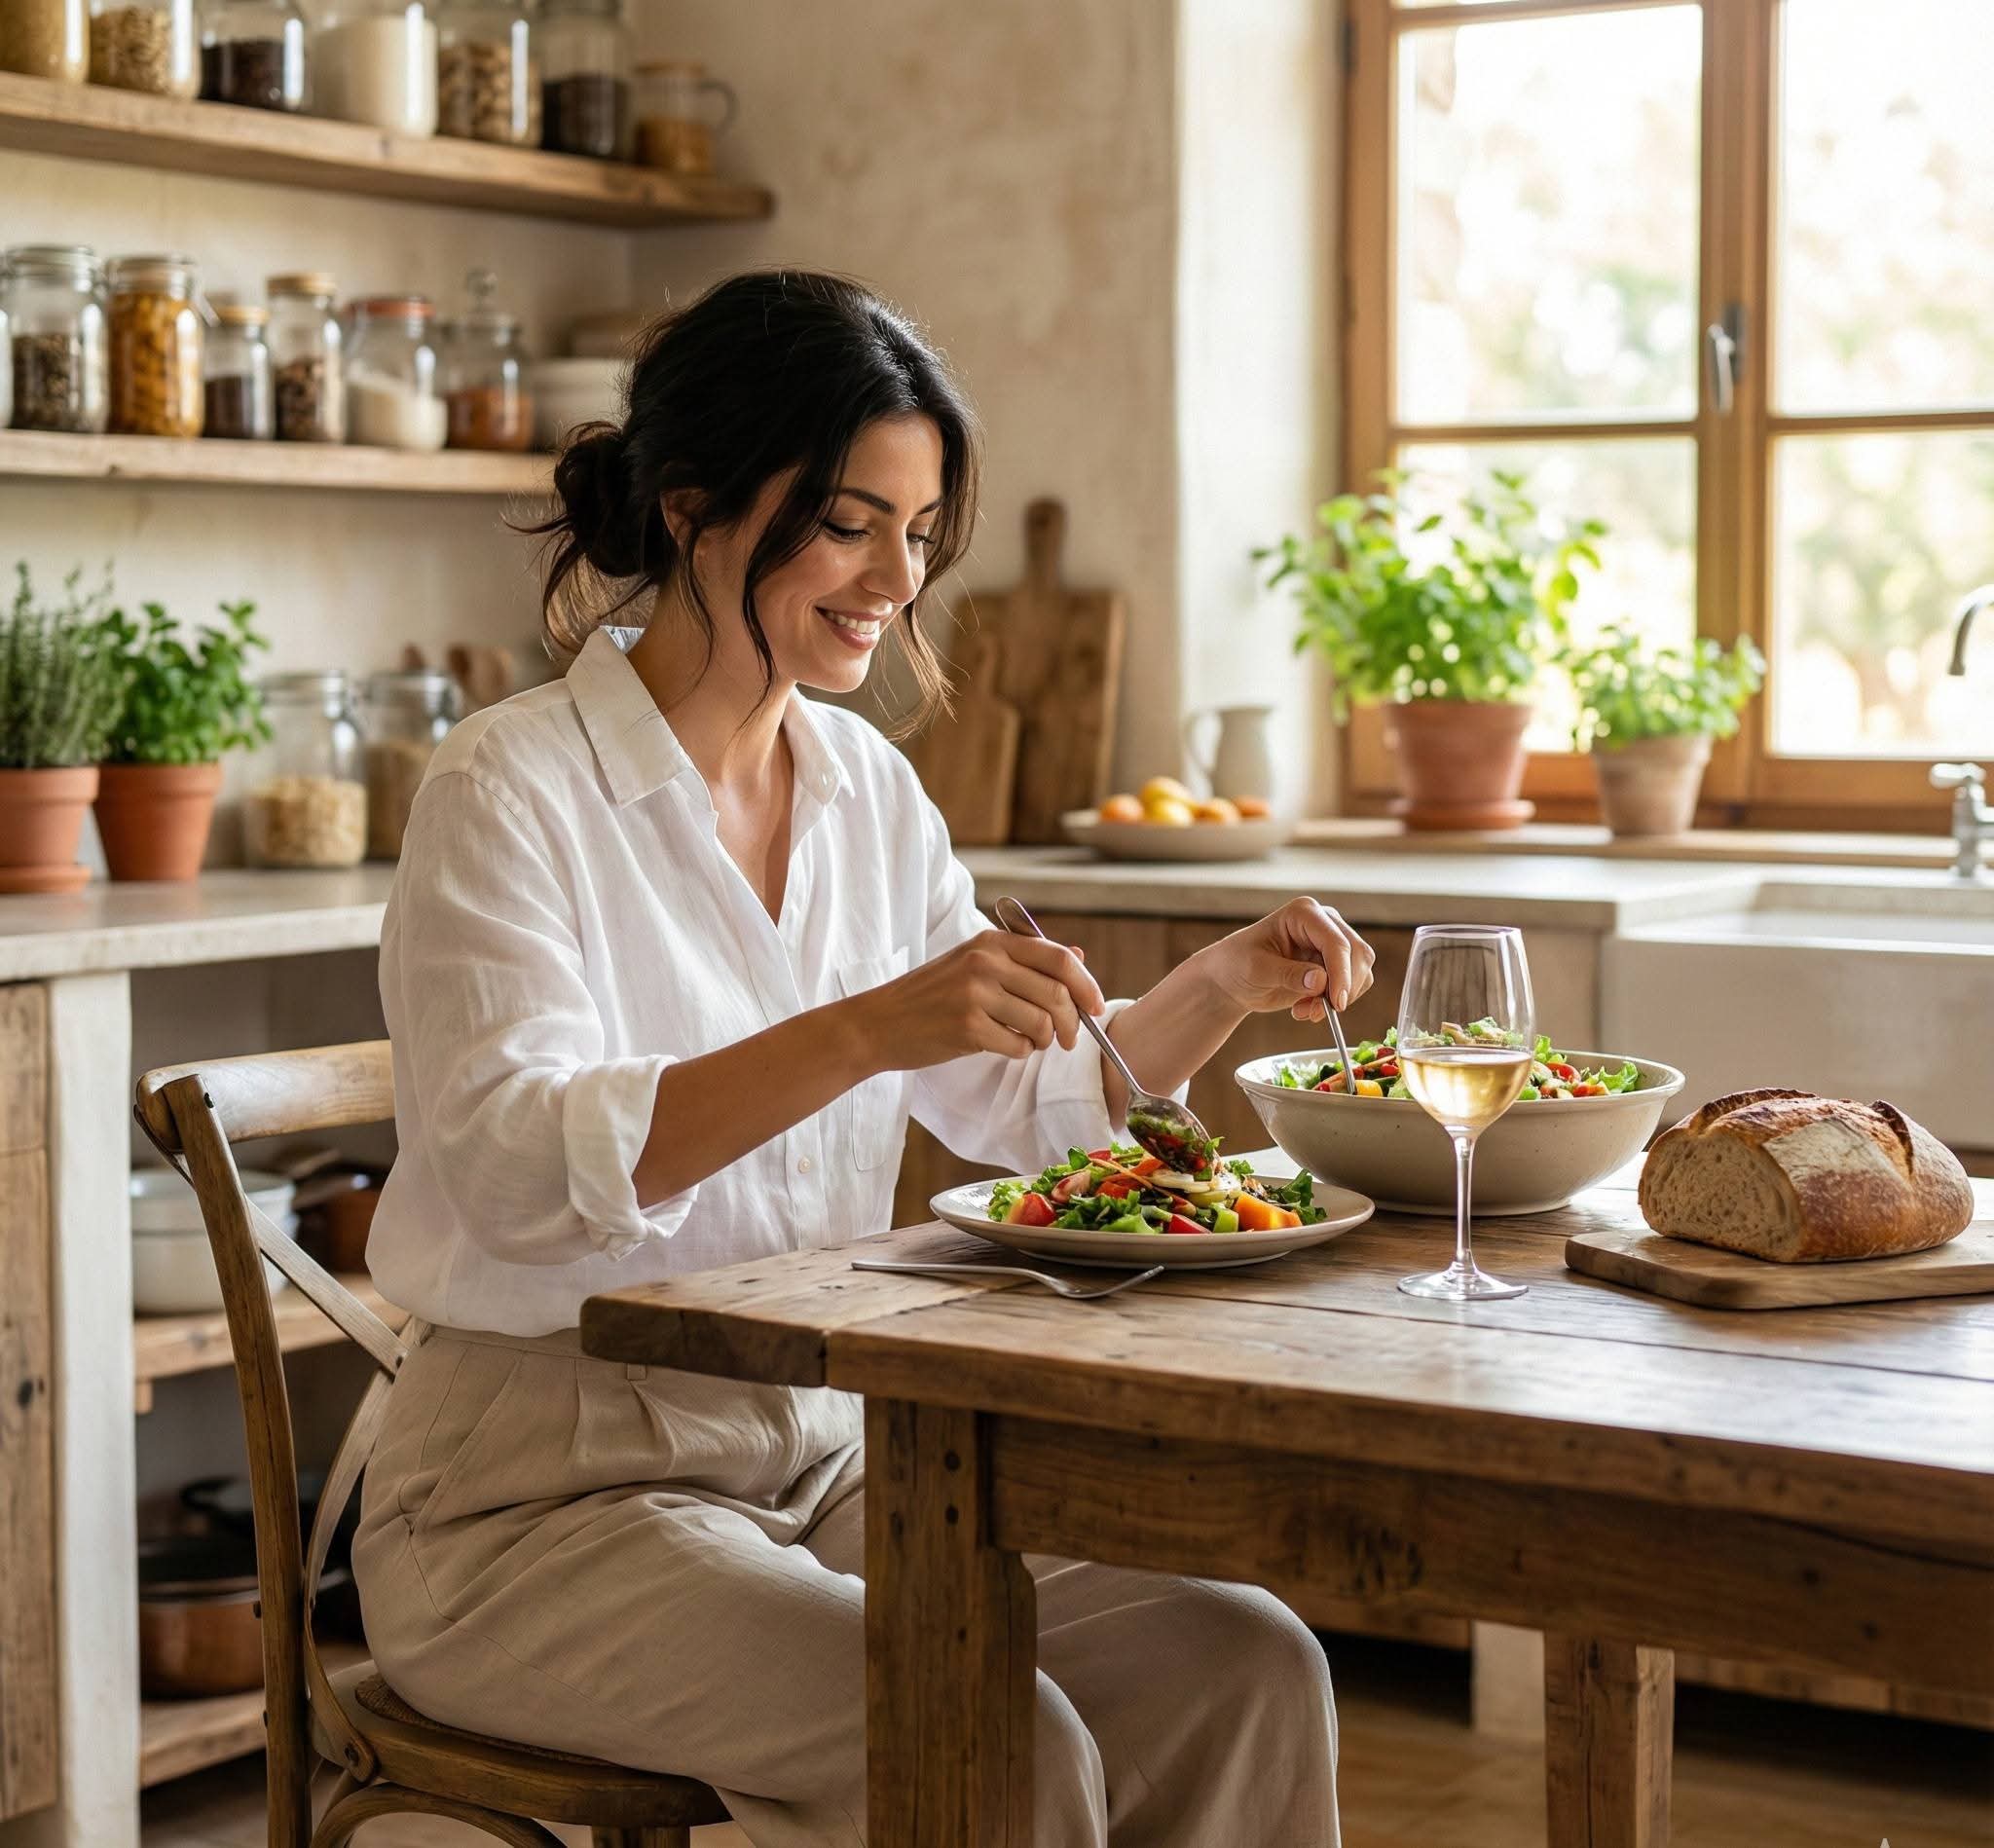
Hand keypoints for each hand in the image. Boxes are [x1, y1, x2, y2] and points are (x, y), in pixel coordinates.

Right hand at [845, 931, 1105, 1072]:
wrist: (878, 1023)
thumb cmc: (930, 996)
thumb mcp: (974, 964)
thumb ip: (1025, 960)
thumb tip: (1079, 956)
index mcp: (991, 942)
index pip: (1059, 959)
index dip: (1087, 985)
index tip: (1096, 1007)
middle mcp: (985, 962)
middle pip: (1058, 993)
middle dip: (1072, 1022)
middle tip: (1068, 1039)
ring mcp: (975, 994)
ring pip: (1042, 1023)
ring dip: (1044, 1041)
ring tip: (1029, 1043)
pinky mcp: (967, 1027)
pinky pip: (1019, 1046)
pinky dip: (1020, 1053)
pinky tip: (1004, 1047)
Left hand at [1200, 897, 1375, 1023]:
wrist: (1232, 979)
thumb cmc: (1237, 965)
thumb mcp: (1257, 970)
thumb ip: (1289, 974)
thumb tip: (1321, 981)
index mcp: (1303, 913)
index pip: (1336, 942)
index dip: (1341, 974)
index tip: (1337, 1003)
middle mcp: (1324, 922)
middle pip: (1357, 954)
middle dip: (1343, 988)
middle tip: (1316, 1013)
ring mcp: (1332, 942)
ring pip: (1361, 971)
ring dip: (1338, 998)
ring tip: (1304, 1010)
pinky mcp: (1334, 964)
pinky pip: (1352, 985)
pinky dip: (1335, 1002)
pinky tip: (1307, 1008)